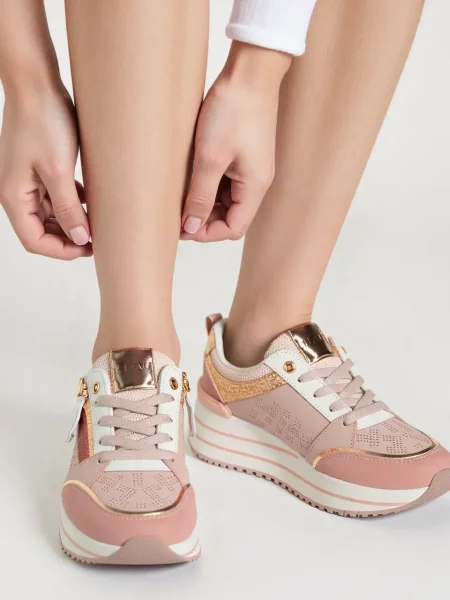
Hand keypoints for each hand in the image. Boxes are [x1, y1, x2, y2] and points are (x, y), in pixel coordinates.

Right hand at [0, 83, 91, 258]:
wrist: (36, 83)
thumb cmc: (43, 121)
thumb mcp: (58, 170)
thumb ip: (69, 208)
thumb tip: (80, 239)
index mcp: (14, 196)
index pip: (35, 240)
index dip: (62, 250)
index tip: (89, 248)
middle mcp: (17, 192)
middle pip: (42, 230)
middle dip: (68, 238)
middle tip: (98, 238)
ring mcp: (27, 180)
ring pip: (50, 214)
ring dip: (72, 220)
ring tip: (97, 221)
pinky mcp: (39, 168)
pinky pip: (55, 196)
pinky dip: (71, 203)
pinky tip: (90, 201)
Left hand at [181, 42, 290, 241]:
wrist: (250, 71)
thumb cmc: (233, 111)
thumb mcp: (210, 158)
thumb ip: (200, 196)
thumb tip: (190, 227)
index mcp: (255, 187)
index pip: (233, 228)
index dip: (206, 233)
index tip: (180, 227)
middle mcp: (256, 181)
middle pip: (231, 216)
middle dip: (204, 218)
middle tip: (175, 212)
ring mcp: (251, 167)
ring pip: (226, 199)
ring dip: (204, 201)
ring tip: (179, 194)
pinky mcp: (243, 154)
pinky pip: (226, 180)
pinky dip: (208, 184)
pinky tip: (190, 176)